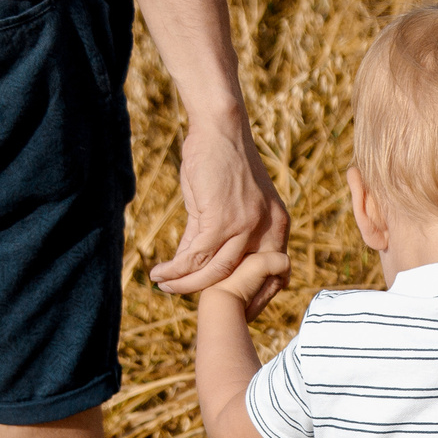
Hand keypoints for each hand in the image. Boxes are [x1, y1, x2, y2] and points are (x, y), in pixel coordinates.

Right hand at [153, 118, 291, 312]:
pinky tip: (160, 274)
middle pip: (239, 279)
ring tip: (166, 287)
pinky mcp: (221, 221)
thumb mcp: (226, 203)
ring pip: (215, 272)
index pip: (269, 273)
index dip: (251, 295)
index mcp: (277, 225)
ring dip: (186, 284)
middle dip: (217, 297)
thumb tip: (193, 262)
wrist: (220, 128)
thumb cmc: (221, 161)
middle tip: (193, 304)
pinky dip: (175, 269)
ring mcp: (246, 227)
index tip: (234, 309)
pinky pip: (195, 257)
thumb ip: (215, 234)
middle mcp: (268, 229)